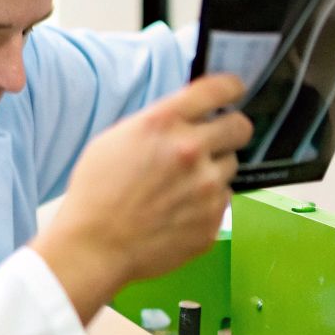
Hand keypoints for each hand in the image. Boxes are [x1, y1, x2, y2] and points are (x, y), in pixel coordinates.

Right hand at [32, 74, 252, 321]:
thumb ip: (156, 124)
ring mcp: (206, 188)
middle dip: (230, 130)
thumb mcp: (114, 140)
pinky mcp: (212, 220)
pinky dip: (205, 203)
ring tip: (179, 186)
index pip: (218, 89)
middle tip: (215, 140)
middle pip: (240, 127)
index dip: (231, 88)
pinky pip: (222, 201)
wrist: (94, 246)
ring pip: (230, 166)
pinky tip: (176, 210)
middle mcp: (190, 150)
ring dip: (212, 170)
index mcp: (163, 124)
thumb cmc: (95, 194)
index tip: (234, 91)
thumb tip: (185, 118)